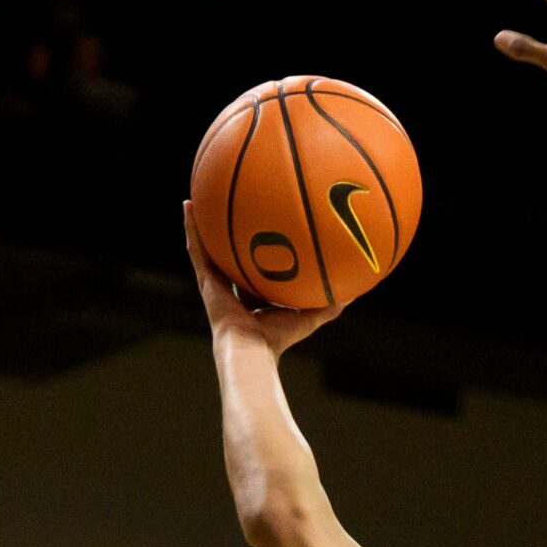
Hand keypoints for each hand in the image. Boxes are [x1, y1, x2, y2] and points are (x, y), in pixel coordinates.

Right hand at [184, 201, 346, 354]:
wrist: (251, 348)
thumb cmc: (279, 338)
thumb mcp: (310, 315)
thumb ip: (331, 304)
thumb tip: (357, 292)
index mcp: (253, 298)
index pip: (254, 272)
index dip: (256, 255)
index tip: (262, 235)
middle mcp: (232, 288)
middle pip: (229, 256)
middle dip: (229, 236)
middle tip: (232, 210)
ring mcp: (215, 283)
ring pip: (207, 247)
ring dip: (203, 224)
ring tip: (200, 198)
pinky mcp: (205, 280)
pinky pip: (196, 248)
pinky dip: (191, 227)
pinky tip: (188, 205)